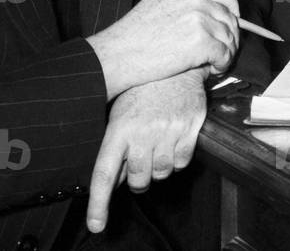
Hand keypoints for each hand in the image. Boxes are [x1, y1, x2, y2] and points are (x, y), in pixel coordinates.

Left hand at [86, 70, 205, 233]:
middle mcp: (144, 131)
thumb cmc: (144, 90)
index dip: (99, 203)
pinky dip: (177, 160)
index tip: (97, 224)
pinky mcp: (191, 126)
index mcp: (120, 128)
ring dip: (158, 169)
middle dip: (138, 179)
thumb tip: (116, 180)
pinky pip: (182, 161)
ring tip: (157, 149)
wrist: (177, 65)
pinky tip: (173, 144)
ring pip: (162, 173)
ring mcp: (169, 129)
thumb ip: (117, 147)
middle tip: (140, 165)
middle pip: (138, 179)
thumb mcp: (121, 115)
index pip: (105, 173)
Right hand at [87, 0, 238, 98]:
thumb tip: (202, 7)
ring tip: (218, 62)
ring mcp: (200, 20)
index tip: (232, 23)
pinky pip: (224, 53)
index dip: (234, 10)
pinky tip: (214, 69)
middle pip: (230, 17)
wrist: (117, 55)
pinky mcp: (201, 43)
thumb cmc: (132, 34)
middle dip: (231, 36)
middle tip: (225, 50)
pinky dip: (223, 63)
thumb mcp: (158, 2)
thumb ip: (183, 0)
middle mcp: (197, 1)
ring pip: (229, 37)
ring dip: (228, 52)